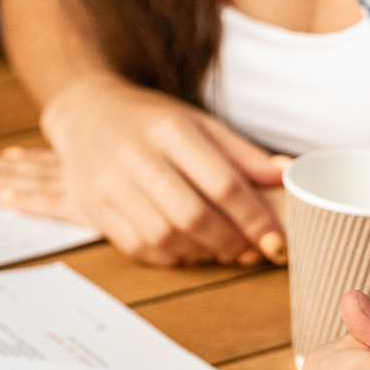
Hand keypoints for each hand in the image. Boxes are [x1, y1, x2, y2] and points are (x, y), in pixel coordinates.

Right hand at [35, 74, 287, 267]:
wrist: (84, 113)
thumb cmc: (149, 119)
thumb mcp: (197, 121)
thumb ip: (240, 152)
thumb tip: (285, 177)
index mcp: (170, 129)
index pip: (221, 183)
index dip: (254, 218)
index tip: (275, 240)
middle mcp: (137, 156)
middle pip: (192, 215)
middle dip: (230, 241)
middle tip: (251, 250)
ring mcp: (110, 185)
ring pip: (164, 236)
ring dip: (201, 252)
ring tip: (221, 249)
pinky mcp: (95, 209)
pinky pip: (138, 246)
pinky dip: (171, 256)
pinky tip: (188, 249)